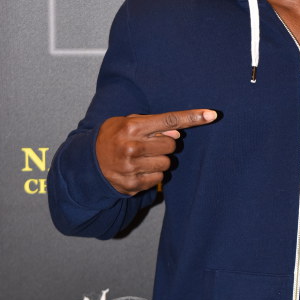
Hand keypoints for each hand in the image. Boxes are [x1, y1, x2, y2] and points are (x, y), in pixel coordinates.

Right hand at [96, 109, 216, 194]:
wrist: (88, 165)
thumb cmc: (112, 138)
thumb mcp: (125, 123)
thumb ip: (151, 125)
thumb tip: (176, 132)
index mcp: (131, 128)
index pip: (169, 120)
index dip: (192, 117)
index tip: (212, 115)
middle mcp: (131, 148)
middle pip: (172, 145)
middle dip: (165, 144)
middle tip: (149, 145)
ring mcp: (132, 168)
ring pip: (167, 164)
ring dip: (160, 160)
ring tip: (142, 158)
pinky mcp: (134, 185)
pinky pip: (159, 179)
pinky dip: (153, 174)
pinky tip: (138, 170)